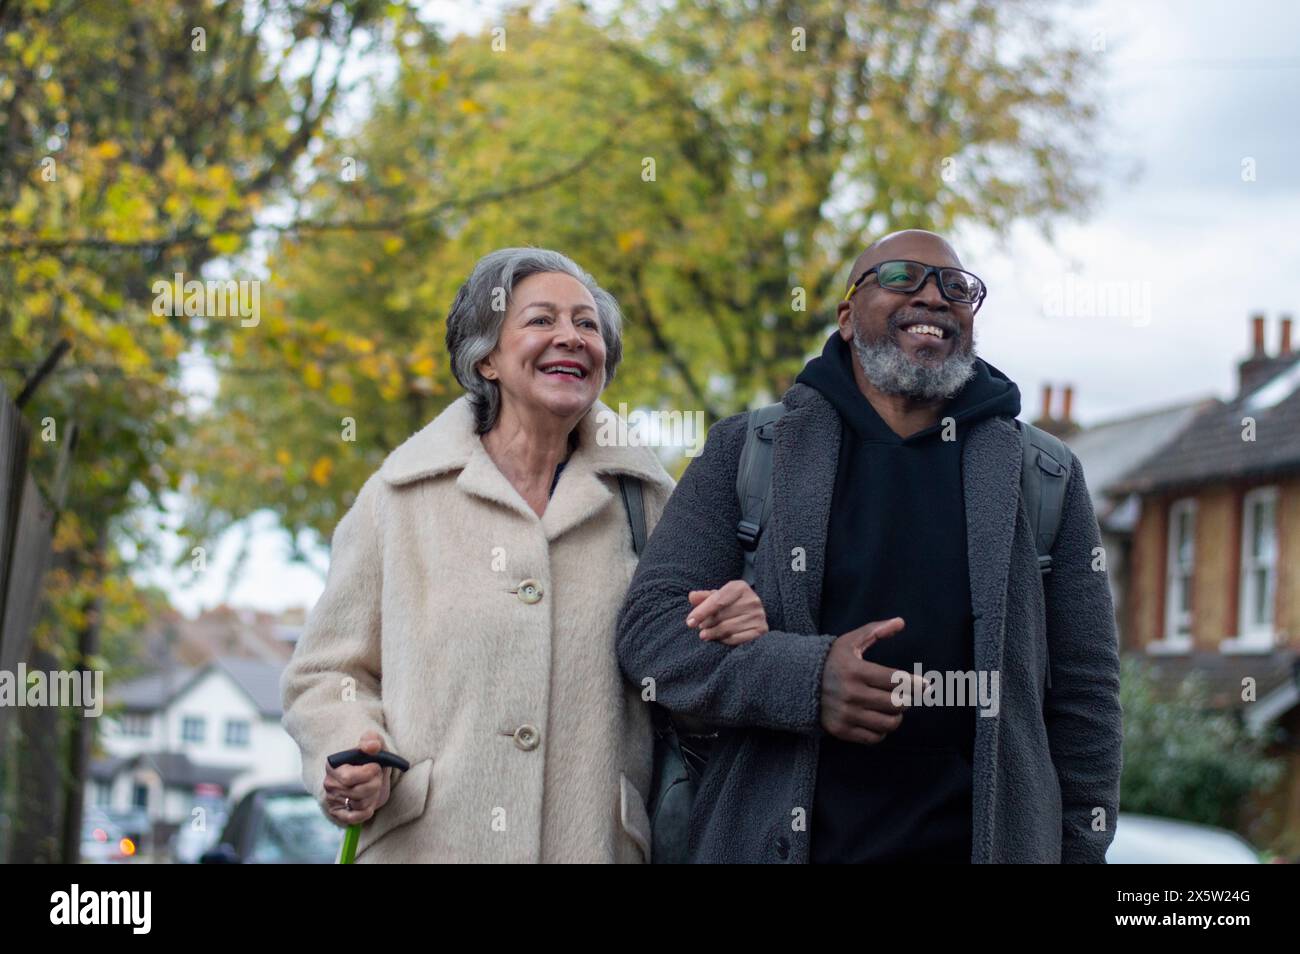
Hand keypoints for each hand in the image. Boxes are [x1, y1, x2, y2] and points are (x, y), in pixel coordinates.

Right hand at [323, 731, 391, 824]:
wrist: (370, 776)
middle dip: (375, 784)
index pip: (349, 777)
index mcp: (333, 765)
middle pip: (357, 792)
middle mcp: (329, 783)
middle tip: (377, 778)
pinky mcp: (338, 813)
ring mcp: (332, 799)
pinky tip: (369, 804)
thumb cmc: (370, 759)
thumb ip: (372, 740)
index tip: (376, 767)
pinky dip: (366, 812)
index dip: (369, 773)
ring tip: (373, 788)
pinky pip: (354, 819)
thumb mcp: (373, 745)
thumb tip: (373, 746)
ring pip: (360, 805)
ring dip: (373, 797)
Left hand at [687, 580, 768, 645]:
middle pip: (721, 615)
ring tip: (706, 634)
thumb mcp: (717, 598)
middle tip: (701, 628)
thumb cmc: (729, 605)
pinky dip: (725, 641)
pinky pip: (737, 639)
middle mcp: (752, 599)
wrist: (751, 615)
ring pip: (728, 628)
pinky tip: (720, 639)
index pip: (717, 600)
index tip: (690, 622)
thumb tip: (692, 596)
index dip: (702, 612)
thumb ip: (703, 597)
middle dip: (707, 623)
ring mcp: (759, 615)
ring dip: (713, 633)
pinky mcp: (762, 630)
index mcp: (740, 587)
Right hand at [819, 617, 923, 744]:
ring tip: (892, 707)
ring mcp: (846, 714)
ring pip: (888, 723)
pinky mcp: (841, 730)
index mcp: (855, 670)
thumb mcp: (850, 641)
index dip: (915, 683)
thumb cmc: (831, 660)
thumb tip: (901, 622)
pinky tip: (877, 719)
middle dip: (906, 699)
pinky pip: (874, 738)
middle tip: (904, 695)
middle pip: (896, 703)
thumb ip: (876, 630)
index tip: (925, 685)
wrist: (797, 682)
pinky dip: (881, 730)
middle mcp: (851, 694)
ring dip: (896, 716)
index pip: (896, 680)